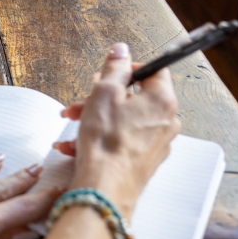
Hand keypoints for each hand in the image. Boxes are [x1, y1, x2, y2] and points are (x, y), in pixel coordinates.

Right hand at [61, 43, 180, 216]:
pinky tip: (74, 146)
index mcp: (162, 100)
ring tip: (70, 126)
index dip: (128, 68)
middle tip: (81, 102)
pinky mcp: (144, 161)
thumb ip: (114, 68)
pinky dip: (100, 139)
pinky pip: (121, 141)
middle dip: (101, 97)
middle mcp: (166, 121)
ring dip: (95, 119)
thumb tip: (121, 50)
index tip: (108, 72)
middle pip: (134, 98)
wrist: (104, 188)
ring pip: (124, 120)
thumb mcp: (104, 94)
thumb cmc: (105, 143)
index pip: (153, 70)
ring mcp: (156, 144)